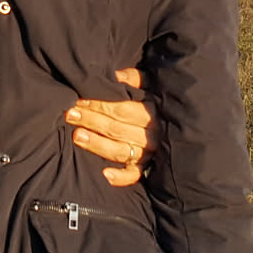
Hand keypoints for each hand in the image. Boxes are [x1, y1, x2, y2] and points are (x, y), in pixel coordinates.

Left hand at [65, 66, 151, 186]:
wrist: (182, 126)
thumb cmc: (157, 102)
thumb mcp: (151, 86)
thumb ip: (135, 79)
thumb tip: (116, 75)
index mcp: (152, 112)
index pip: (121, 109)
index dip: (99, 104)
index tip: (78, 99)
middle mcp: (151, 134)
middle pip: (117, 128)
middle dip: (92, 120)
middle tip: (70, 115)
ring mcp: (148, 153)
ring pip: (121, 150)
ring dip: (98, 144)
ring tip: (77, 136)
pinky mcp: (145, 168)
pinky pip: (133, 175)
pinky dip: (121, 177)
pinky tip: (105, 174)